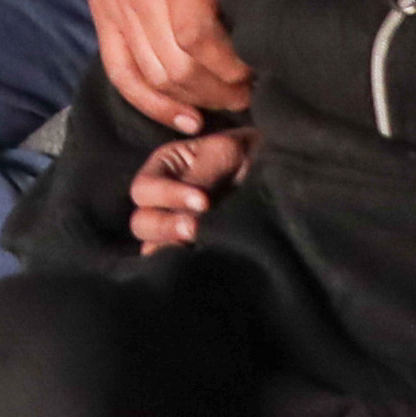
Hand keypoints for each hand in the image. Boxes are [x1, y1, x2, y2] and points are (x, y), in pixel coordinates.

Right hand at [85, 0, 255, 130]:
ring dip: (192, 99)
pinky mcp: (99, 1)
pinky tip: (184, 118)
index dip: (235, 68)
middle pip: (176, 64)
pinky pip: (118, 67)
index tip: (268, 72)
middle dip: (221, 90)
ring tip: (231, 103)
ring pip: (150, 73)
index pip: (200, 36)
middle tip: (259, 96)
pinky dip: (148, 100)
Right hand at [129, 126, 245, 253]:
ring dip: (170, 249)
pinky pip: (173, 263)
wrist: (274, 174)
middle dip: (165, 227)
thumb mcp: (223, 153)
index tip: (203, 202)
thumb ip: (201, 177)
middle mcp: (161, 202)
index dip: (168, 196)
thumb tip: (189, 212)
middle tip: (194, 230)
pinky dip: (182, 264)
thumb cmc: (246, 152)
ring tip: (197, 247)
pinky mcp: (190, 250)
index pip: (145, 188)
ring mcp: (174, 229)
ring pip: (152, 247)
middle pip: (141, 222)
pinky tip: (202, 262)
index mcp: (162, 169)